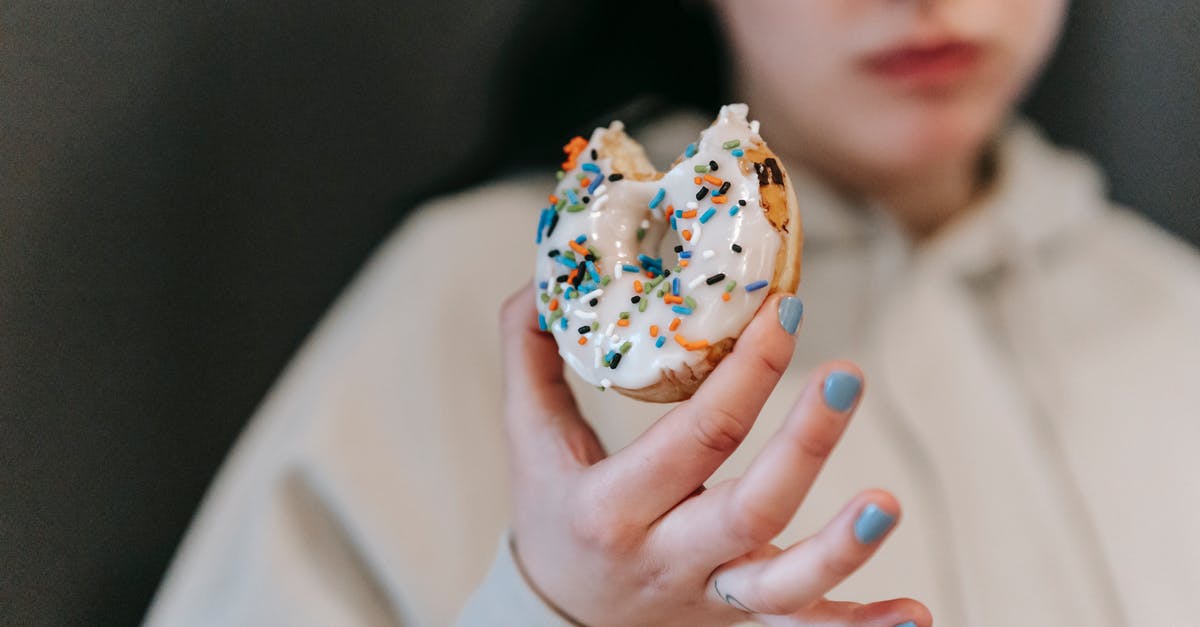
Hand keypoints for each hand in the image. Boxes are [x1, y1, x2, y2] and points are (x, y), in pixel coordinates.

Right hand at [499, 284, 929, 626]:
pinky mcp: (743, 620)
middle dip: (805, 444)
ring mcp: (712, 596)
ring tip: (889, 503)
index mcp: (611, 508)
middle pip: (748, 508)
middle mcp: (666, 558)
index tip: (785, 312)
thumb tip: (547, 275)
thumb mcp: (529, 439)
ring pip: (785, 587)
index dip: (744, 374)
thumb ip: (532, 355)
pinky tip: (918, 615)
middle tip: (847, 376)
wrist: (560, 620)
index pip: (692, 438)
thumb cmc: (554, 516)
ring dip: (843, 550)